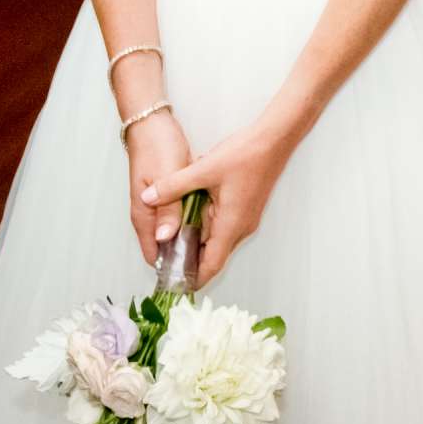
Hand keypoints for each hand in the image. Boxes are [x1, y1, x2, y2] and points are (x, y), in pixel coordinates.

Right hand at [125, 112, 193, 264]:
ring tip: (211, 247)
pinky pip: (180, 217)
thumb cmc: (156, 146)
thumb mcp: (166, 175)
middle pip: (166, 246)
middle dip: (185, 256)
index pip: (154, 253)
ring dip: (190, 240)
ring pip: (175, 232)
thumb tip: (165, 237)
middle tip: (208, 263)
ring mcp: (159, 205)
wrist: (151, 122)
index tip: (190, 279)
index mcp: (144, 213)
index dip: (171, 268)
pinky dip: (192, 223)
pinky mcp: (169, 196)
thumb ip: (168, 206)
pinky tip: (208, 221)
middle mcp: (149, 214)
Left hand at [140, 118, 294, 286]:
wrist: (275, 139)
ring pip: (217, 238)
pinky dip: (205, 225)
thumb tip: (148, 198)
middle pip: (213, 254)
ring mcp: (244, 217)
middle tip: (164, 258)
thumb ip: (173, 186)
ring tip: (171, 237)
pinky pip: (222, 224)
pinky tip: (190, 212)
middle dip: (189, 259)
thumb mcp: (204, 169)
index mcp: (232, 224)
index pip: (212, 264)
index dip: (193, 278)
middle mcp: (240, 227)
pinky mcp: (244, 207)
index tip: (175, 284)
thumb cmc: (246, 154)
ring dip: (197, 240)